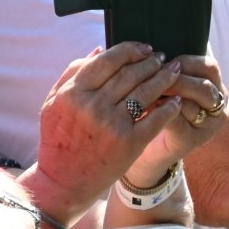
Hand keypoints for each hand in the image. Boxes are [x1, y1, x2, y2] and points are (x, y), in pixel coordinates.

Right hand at [32, 43, 183, 215]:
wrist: (64, 181)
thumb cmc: (58, 139)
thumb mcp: (53, 103)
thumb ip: (72, 74)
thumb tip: (100, 50)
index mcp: (73, 93)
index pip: (108, 61)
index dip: (130, 50)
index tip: (143, 48)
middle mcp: (93, 106)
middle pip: (130, 74)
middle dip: (150, 62)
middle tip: (161, 58)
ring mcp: (113, 124)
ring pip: (146, 91)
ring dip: (164, 78)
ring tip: (173, 72)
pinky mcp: (130, 143)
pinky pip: (156, 118)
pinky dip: (169, 106)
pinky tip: (175, 100)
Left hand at [124, 55, 228, 188]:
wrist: (145, 141)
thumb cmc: (154, 103)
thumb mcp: (162, 81)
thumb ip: (160, 66)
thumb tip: (142, 48)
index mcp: (212, 82)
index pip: (208, 66)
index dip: (184, 62)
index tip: (159, 61)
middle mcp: (217, 103)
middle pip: (204, 87)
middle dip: (176, 82)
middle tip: (151, 80)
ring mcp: (208, 124)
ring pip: (193, 106)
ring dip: (167, 98)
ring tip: (145, 95)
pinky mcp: (192, 140)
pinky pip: (179, 124)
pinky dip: (160, 115)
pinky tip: (144, 111)